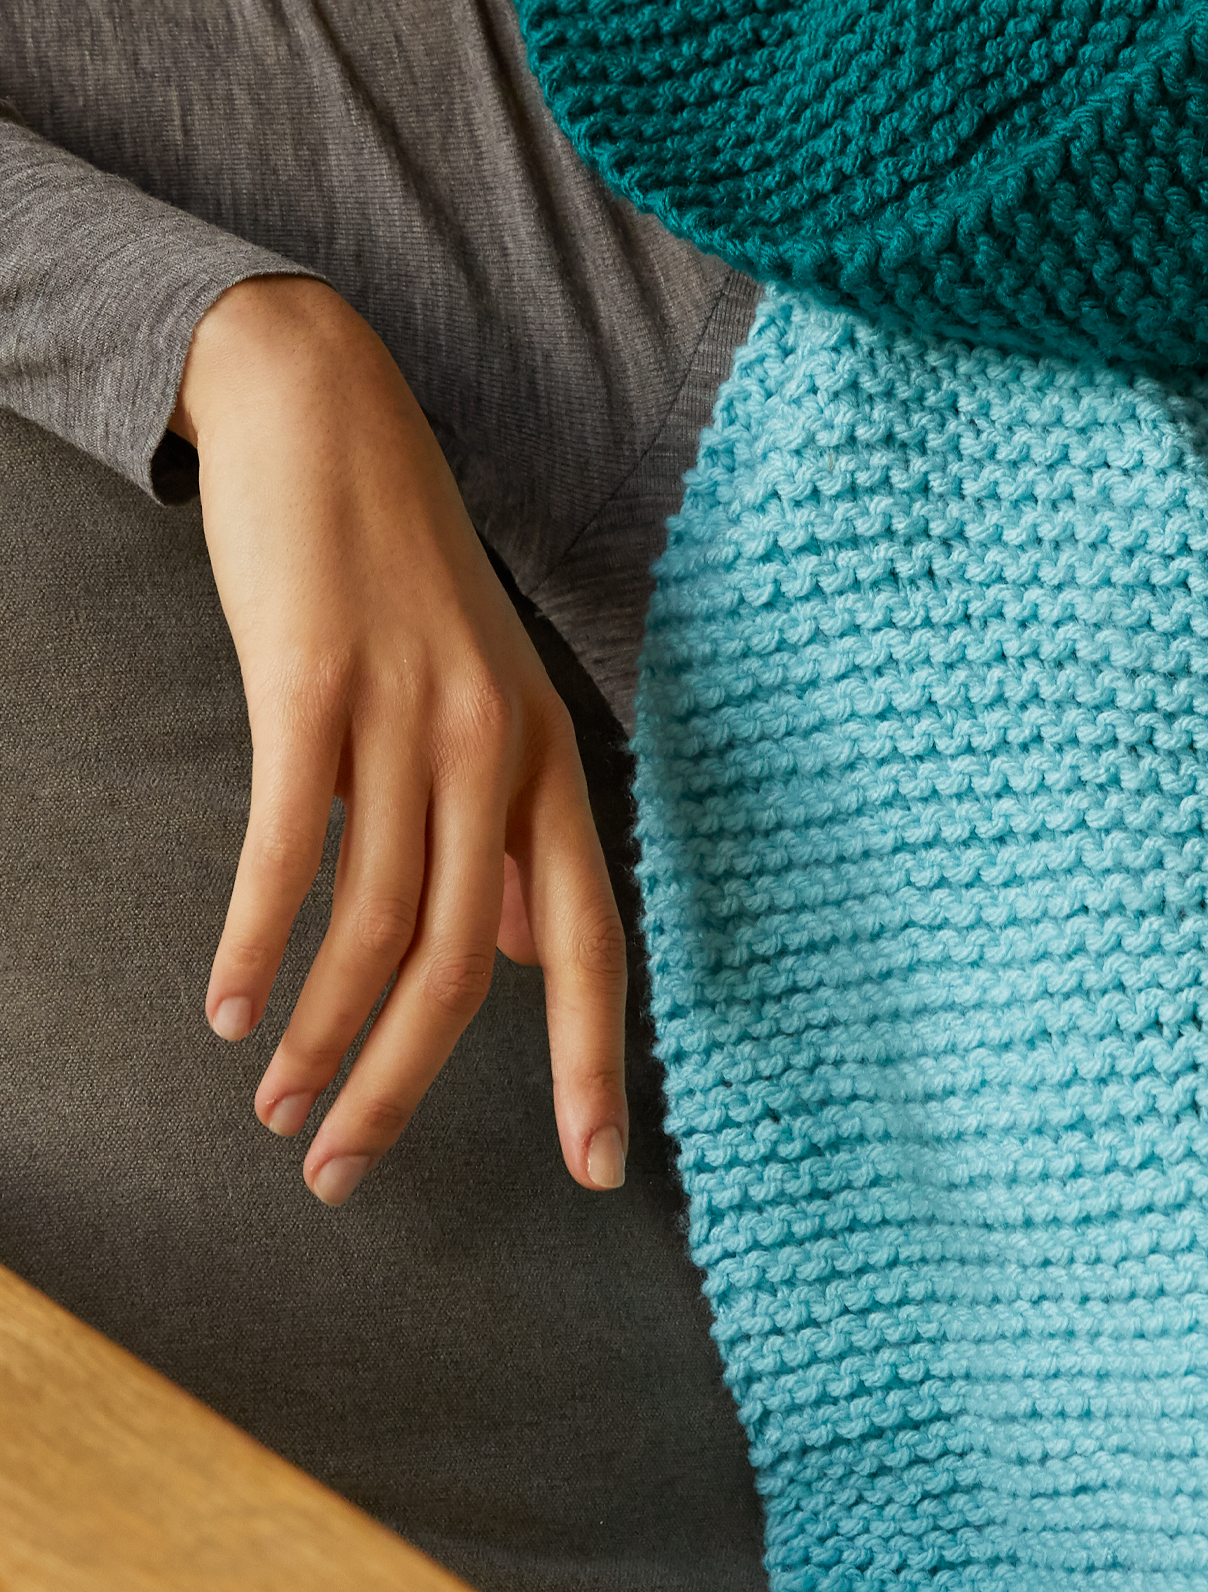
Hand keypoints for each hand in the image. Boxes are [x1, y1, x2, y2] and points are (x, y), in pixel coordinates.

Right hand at [175, 277, 627, 1206]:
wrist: (323, 412)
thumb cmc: (393, 576)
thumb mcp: (477, 703)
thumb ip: (502, 833)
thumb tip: (518, 956)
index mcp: (545, 758)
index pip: (595, 939)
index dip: (598, 1060)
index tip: (598, 1170)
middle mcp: (498, 744)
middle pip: (470, 965)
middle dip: (407, 1088)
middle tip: (342, 1178)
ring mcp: (409, 711)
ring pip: (378, 925)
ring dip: (319, 1038)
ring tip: (277, 1115)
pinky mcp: (313, 684)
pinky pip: (289, 846)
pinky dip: (255, 941)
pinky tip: (226, 1010)